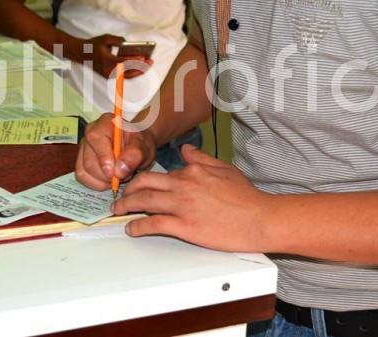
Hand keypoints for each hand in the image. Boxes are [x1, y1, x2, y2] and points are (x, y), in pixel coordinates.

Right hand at [67, 35, 151, 78]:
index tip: (145, 58)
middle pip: (128, 72)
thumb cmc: (93, 45)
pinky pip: (123, 76)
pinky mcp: (109, 76)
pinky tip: (141, 67)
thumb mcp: (105, 38)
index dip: (135, 60)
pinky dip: (133, 72)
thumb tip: (127, 43)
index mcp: (107, 61)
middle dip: (141, 67)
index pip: (124, 62)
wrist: (80, 53)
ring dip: (139, 71)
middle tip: (151, 62)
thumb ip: (117, 39)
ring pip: (127, 76)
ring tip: (148, 65)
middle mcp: (108, 71)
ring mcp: (108, 75)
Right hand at [75, 113, 156, 190]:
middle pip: (89, 160)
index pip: (96, 139)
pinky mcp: (81, 160)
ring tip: (118, 175)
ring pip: (84, 171)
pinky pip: (83, 177)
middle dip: (107, 175)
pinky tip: (109, 179)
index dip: (104, 158)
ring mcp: (83, 147)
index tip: (115, 173)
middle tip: (124, 175)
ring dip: (103, 180)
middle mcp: (90, 133)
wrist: (138, 146)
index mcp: (105, 123)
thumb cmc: (140, 142)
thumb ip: (134, 155)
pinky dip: (97, 183)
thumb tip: (119, 170)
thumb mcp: (144, 146)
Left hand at [113, 145, 272, 251]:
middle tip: (120, 197)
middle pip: (144, 183)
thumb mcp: (224, 168)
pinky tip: (131, 229)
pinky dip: (137, 226)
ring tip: (118, 211)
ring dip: (125, 206)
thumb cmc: (246, 197)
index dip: (147, 180)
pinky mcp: (184, 226)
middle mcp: (183, 185)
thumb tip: (185, 149)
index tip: (139, 186)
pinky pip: (153, 224)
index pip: (162, 173)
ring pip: (144, 201)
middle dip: (127, 189)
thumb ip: (201, 158)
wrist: (259, 218)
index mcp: (193, 171)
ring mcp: (182, 206)